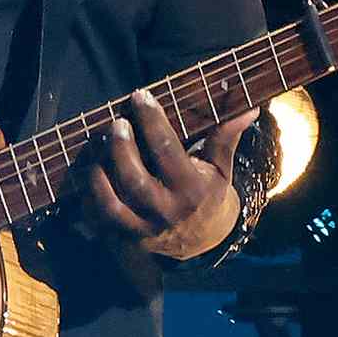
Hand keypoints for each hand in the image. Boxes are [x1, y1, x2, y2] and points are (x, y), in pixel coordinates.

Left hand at [80, 90, 256, 261]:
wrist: (201, 241)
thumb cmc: (208, 194)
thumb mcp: (220, 168)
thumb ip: (226, 137)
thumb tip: (249, 107)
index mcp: (191, 190)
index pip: (166, 149)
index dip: (151, 119)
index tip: (140, 96)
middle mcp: (166, 211)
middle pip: (133, 177)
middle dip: (120, 146)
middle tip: (116, 122)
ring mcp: (142, 228)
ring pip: (111, 201)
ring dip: (98, 170)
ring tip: (97, 144)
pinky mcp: (124, 238)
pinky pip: (98, 217)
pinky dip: (88, 194)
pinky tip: (89, 170)